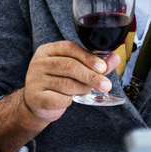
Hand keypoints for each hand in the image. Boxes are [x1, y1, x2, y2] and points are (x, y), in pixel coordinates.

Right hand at [0, 41, 119, 151]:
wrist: (36, 104)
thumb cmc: (58, 83)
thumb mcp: (73, 69)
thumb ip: (94, 64)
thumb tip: (115, 58)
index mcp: (47, 50)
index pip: (69, 47)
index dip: (88, 57)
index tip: (103, 67)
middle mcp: (38, 63)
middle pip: (69, 66)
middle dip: (91, 76)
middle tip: (106, 85)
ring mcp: (35, 80)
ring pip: (67, 84)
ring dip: (82, 89)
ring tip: (86, 91)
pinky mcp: (36, 98)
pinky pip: (60, 99)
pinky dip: (70, 101)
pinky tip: (69, 99)